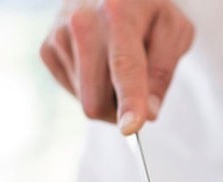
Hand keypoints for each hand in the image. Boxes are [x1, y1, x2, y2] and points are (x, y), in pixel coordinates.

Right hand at [39, 0, 193, 134]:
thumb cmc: (149, 10)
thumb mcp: (175, 31)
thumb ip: (164, 71)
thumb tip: (149, 113)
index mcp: (119, 12)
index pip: (125, 66)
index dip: (130, 101)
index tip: (131, 128)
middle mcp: (82, 21)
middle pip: (96, 99)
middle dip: (119, 110)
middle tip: (140, 92)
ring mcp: (59, 35)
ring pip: (85, 101)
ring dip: (107, 95)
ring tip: (116, 60)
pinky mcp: (47, 48)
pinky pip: (73, 92)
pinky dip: (91, 86)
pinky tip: (98, 60)